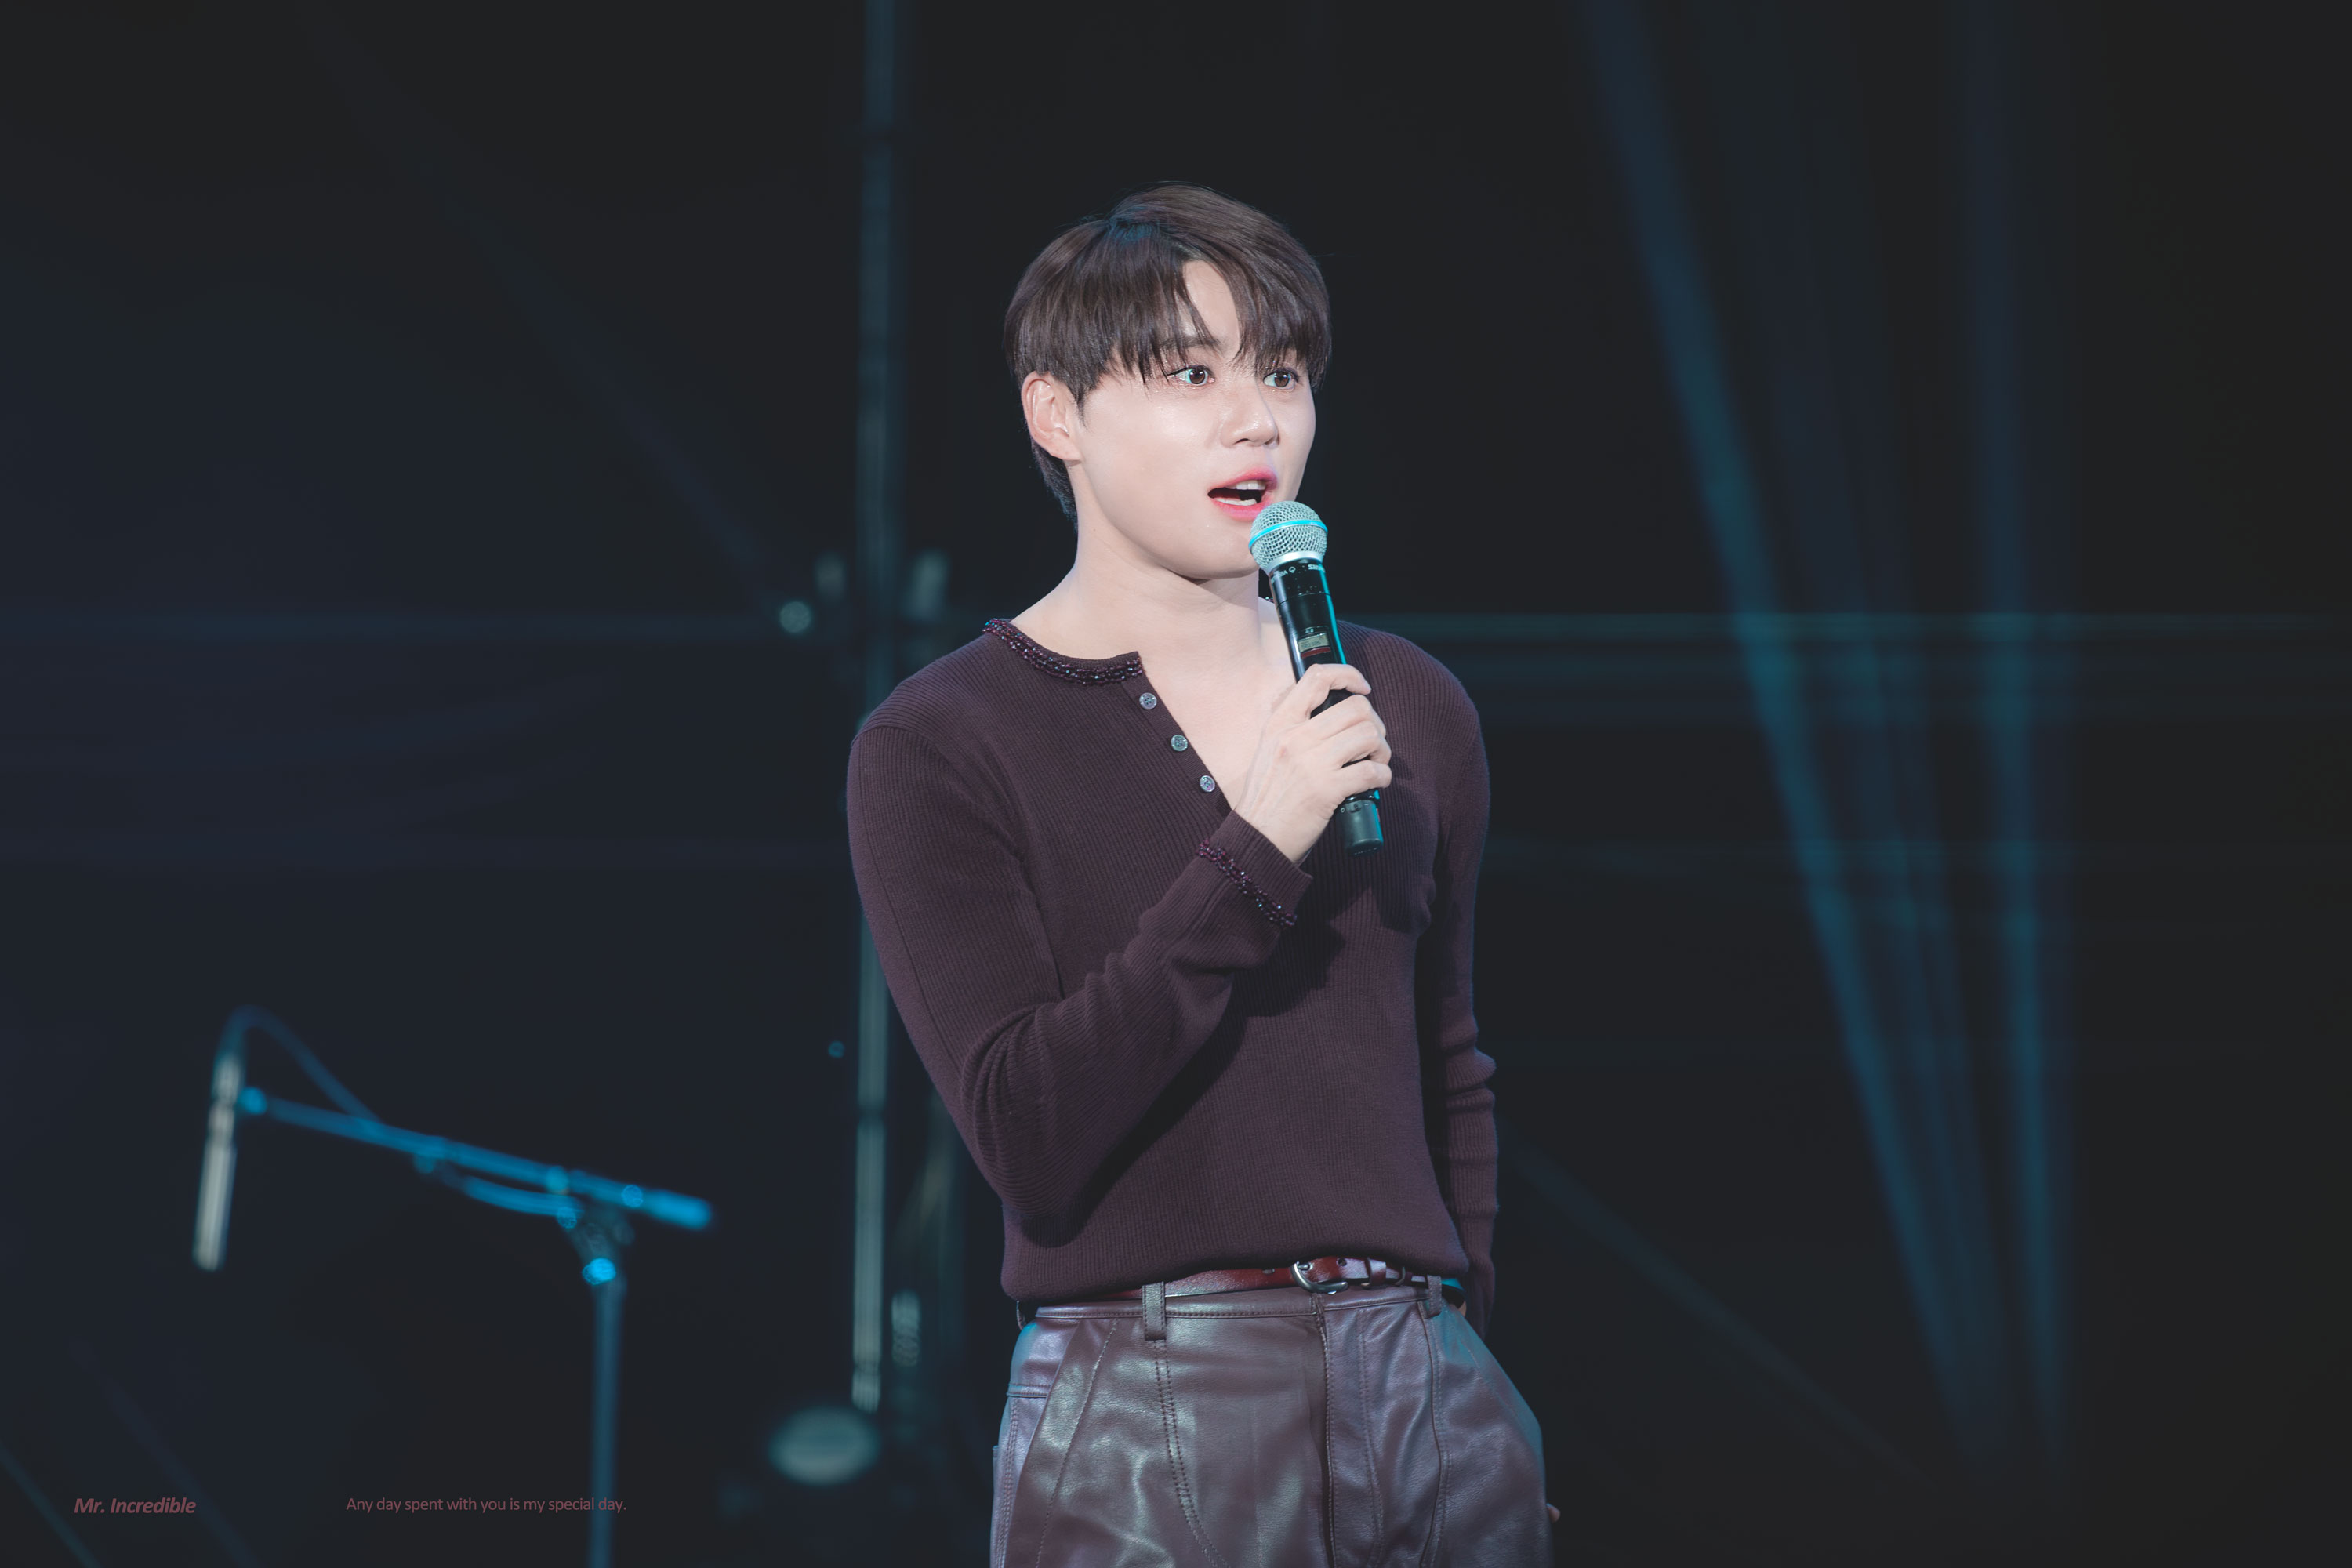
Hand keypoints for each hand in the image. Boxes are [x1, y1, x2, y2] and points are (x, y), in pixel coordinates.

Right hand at [1228, 663, 1392, 864]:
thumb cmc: (1268, 797)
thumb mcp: (1269, 749)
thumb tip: (1333, 713)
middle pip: (1357, 708)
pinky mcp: (1327, 790)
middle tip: (1371, 743)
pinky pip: (1372, 771)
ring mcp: (1311, 763)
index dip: (1348, 675)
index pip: (1317, 677)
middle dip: (1375, 724)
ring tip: (1374, 763)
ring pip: (1369, 736)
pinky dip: (1382, 776)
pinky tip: (1375, 783)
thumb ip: (1294, 727)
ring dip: (1381, 750)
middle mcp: (1295, 737)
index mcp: (1280, 723)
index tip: (1362, 689)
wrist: (1256, 839)